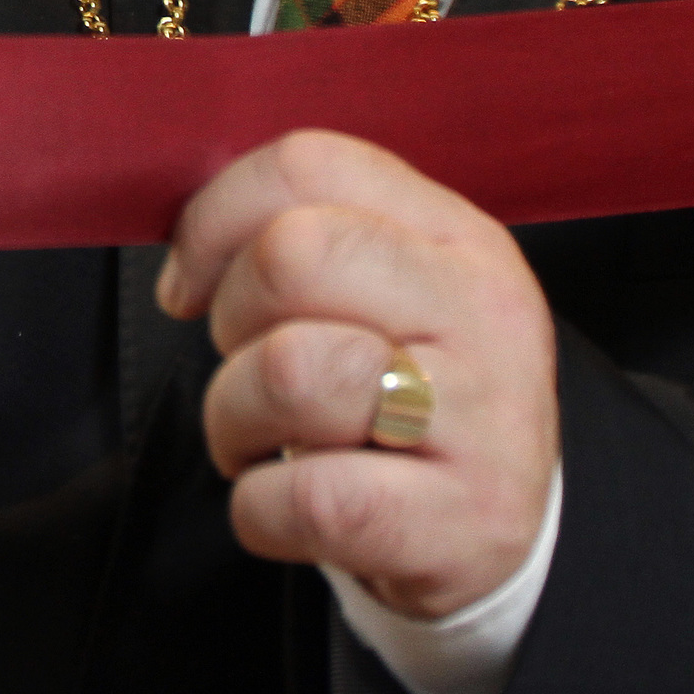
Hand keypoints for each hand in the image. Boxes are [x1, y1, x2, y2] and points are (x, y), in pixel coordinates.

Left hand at [159, 131, 558, 619]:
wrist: (504, 529)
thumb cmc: (410, 395)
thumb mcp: (392, 291)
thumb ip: (309, 236)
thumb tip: (189, 253)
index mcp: (458, 235)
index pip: (310, 164)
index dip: (215, 219)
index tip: (191, 280)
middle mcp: (482, 312)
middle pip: (292, 256)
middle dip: (230, 317)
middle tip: (245, 363)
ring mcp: (482, 418)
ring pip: (288, 371)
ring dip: (233, 418)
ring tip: (261, 439)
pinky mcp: (460, 521)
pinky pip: (303, 497)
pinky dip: (258, 508)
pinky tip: (286, 502)